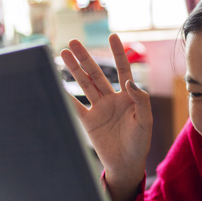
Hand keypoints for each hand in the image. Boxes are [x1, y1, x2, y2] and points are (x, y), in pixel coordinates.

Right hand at [60, 34, 152, 200]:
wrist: (126, 164)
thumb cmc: (140, 143)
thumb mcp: (145, 121)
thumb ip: (140, 100)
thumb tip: (130, 82)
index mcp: (129, 97)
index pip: (123, 70)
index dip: (118, 54)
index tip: (112, 36)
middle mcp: (112, 99)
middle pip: (97, 74)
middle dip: (85, 58)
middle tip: (73, 42)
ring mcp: (99, 109)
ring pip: (84, 84)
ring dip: (74, 70)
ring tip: (62, 53)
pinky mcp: (88, 121)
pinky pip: (75, 105)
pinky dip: (65, 95)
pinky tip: (55, 82)